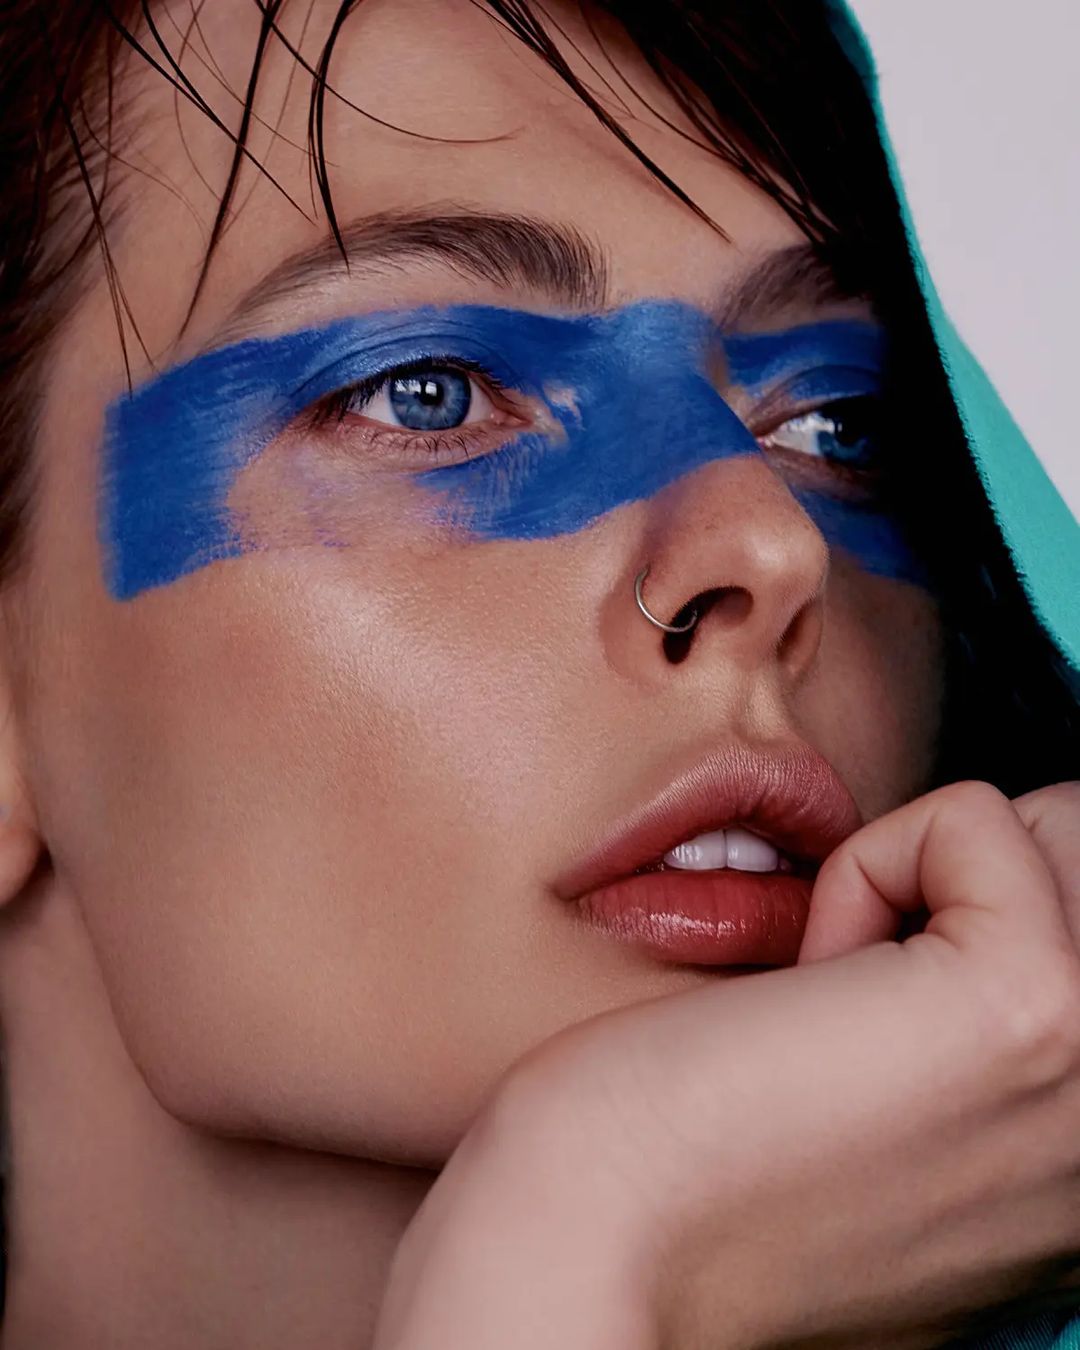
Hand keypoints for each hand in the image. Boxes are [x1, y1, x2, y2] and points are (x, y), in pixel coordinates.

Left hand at [373, 781, 1079, 1349]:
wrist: (598, 1240)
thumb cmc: (712, 1165)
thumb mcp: (905, 1116)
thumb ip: (983, 1025)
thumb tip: (999, 888)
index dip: (972, 922)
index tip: (869, 1027)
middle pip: (1079, 860)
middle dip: (958, 879)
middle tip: (848, 999)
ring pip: (1044, 830)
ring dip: (920, 871)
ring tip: (831, 994)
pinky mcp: (1033, 1007)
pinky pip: (971, 816)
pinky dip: (862, 869)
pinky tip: (807, 987)